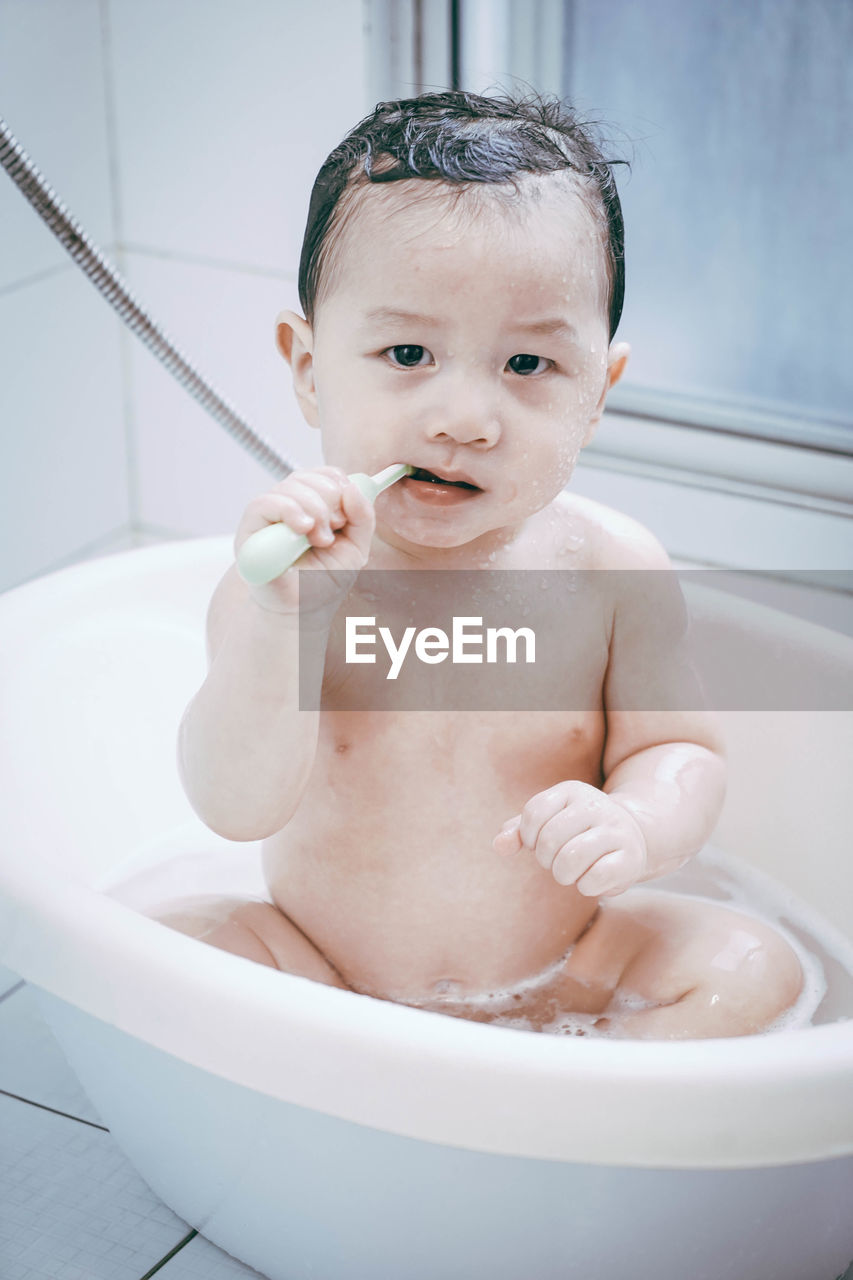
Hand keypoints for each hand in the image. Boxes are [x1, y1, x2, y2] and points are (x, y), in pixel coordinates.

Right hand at [234, 466, 374, 617]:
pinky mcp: (250, 529)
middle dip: (329, 499)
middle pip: (307, 476)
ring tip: (320, 540)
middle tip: (333, 530)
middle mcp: (288, 505)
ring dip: (314, 509)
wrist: (301, 611)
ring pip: (289, 486)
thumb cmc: (323, 580)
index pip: (324, 474)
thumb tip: (353, 487)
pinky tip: (302, 529)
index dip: (338, 484)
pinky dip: (289, 510)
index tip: (346, 513)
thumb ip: (362, 518)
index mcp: (313, 505)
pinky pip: (265, 503)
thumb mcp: (355, 548)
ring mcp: (268, 515)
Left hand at [493, 780, 647, 896]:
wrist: (634, 836)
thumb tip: (499, 845)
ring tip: (570, 873)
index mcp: (572, 791)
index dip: (529, 837)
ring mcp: (616, 830)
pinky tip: (590, 881)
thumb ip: (519, 831)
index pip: (533, 814)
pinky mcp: (631, 857)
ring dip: (564, 875)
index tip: (539, 843)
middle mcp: (596, 805)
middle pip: (549, 839)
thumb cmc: (580, 831)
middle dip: (546, 859)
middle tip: (557, 861)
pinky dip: (585, 887)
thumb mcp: (549, 822)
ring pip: (570, 859)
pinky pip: (594, 878)